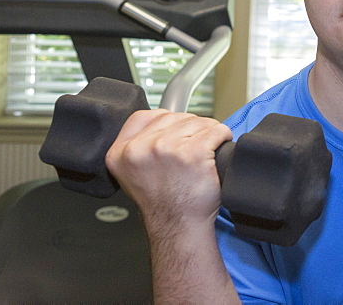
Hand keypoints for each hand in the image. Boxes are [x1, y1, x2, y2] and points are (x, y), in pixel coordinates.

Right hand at [105, 109, 233, 230]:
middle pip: (174, 117)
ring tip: (205, 152)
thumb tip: (161, 122)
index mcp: (120, 152)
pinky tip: (218, 149)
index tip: (175, 134)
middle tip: (192, 150)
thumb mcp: (133, 172)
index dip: (165, 122)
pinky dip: (222, 137)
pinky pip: (216, 130)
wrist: (179, 226)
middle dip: (189, 129)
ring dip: (208, 133)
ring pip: (197, 122)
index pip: (144, 116)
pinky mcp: (193, 152)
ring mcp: (166, 148)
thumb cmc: (163, 202)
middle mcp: (140, 148)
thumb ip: (137, 145)